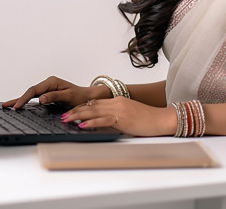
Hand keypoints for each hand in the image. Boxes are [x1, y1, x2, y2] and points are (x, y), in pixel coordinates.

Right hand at [2, 76, 108, 108]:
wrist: (87, 97)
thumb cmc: (80, 96)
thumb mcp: (68, 96)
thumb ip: (54, 96)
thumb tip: (41, 98)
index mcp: (52, 82)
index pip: (34, 90)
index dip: (24, 98)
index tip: (18, 106)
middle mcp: (49, 83)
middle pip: (30, 91)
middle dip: (18, 99)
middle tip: (6, 106)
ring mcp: (48, 88)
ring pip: (31, 94)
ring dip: (20, 99)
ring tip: (8, 105)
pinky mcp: (48, 93)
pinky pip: (35, 96)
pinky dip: (26, 100)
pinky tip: (20, 104)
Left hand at [61, 97, 176, 136]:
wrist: (161, 118)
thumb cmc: (147, 119)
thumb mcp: (129, 116)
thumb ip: (115, 117)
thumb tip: (101, 124)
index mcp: (118, 100)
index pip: (95, 102)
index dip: (81, 107)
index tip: (71, 111)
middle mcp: (117, 102)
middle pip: (91, 105)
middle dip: (75, 110)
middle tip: (63, 115)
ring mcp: (119, 109)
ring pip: (94, 110)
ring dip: (78, 115)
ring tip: (66, 119)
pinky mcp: (122, 118)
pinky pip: (103, 119)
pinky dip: (91, 121)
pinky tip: (82, 124)